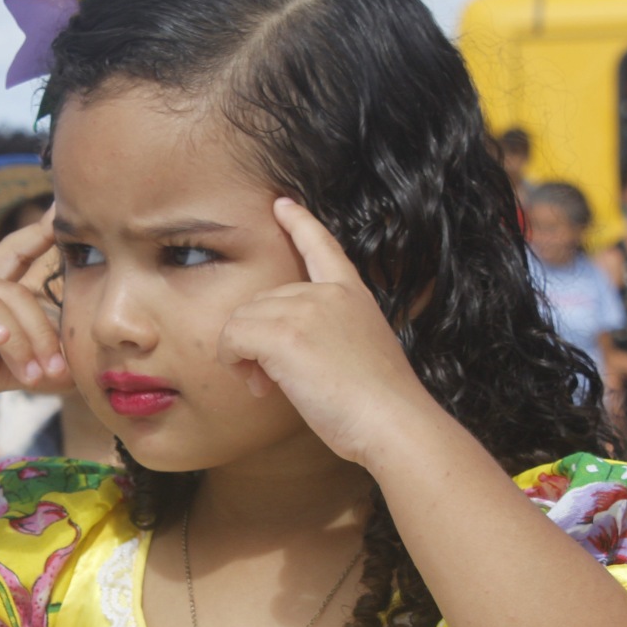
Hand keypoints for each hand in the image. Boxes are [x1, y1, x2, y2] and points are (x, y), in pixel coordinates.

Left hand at [216, 198, 425, 466]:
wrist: (393, 422)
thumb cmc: (379, 405)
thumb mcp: (360, 353)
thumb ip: (326, 337)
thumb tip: (278, 354)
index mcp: (353, 294)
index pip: (323, 247)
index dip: (300, 223)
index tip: (282, 204)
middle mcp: (328, 293)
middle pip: (262, 300)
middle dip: (257, 341)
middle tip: (271, 381)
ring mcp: (306, 309)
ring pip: (243, 320)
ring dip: (244, 356)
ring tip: (268, 388)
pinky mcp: (284, 333)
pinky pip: (233, 337)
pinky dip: (234, 362)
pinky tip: (258, 387)